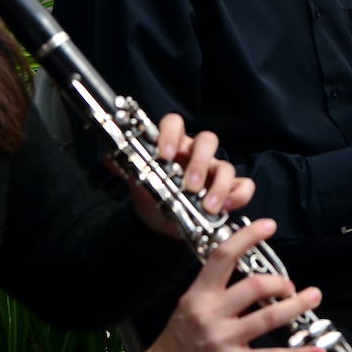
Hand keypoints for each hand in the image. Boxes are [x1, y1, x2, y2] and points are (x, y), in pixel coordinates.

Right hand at [113, 219, 326, 351]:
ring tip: (312, 297)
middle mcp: (210, 314)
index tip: (267, 226)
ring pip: (268, 317)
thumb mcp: (188, 308)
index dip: (247, 237)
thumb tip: (247, 276)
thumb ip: (215, 292)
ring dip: (297, 306)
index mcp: (199, 295)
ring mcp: (222, 340)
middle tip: (290, 285)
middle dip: (281, 282)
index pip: (223, 256)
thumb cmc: (175, 345)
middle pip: (255, 286)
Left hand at [126, 114, 254, 237]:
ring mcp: (215, 171)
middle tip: (189, 185)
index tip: (164, 155)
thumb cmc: (153, 198)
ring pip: (226, 165)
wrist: (161, 227)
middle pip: (207, 140)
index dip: (171, 134)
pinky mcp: (229, 191)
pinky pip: (244, 186)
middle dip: (199, 162)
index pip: (175, 124)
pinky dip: (238, 195)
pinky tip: (226, 208)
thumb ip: (128, 169)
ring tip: (208, 206)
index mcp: (175, 145)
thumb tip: (108, 160)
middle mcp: (197, 154)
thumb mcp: (139, 184)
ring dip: (219, 185)